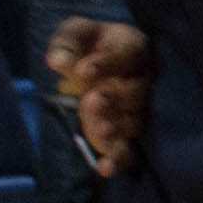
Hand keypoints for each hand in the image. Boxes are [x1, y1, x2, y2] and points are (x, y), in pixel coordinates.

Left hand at [46, 17, 155, 170]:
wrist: (98, 63)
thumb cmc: (90, 45)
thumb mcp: (76, 34)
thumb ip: (67, 44)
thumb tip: (57, 61)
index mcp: (134, 48)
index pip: (127, 55)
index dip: (106, 65)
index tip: (83, 72)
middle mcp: (144, 80)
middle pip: (137, 92)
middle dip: (115, 99)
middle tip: (93, 101)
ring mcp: (140, 109)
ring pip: (135, 122)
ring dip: (117, 129)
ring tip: (100, 132)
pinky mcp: (130, 134)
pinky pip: (132, 149)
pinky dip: (119, 160)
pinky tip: (103, 168)